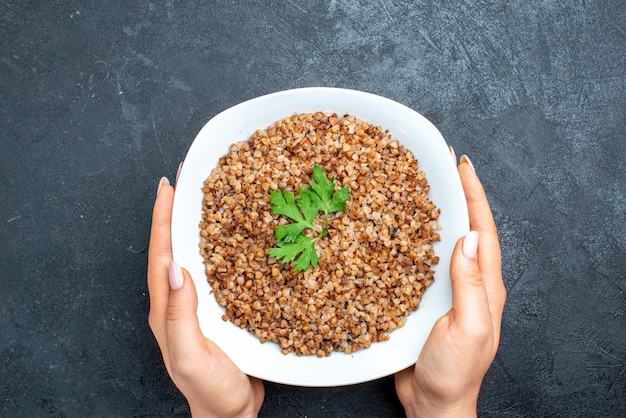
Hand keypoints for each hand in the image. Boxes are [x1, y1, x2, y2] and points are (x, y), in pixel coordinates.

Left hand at [148, 176, 263, 417]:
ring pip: (194, 257)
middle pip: (174, 249)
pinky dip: (218, 250)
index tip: (168, 187)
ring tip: (205, 201)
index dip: (163, 220)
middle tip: (184, 183)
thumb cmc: (210, 390)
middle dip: (175, 214)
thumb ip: (180, 314)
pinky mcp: (217, 311)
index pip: (162, 255)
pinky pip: (215, 272)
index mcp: (167, 310)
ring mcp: (198, 307)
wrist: (230, 414)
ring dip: (195, 228)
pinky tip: (232, 240)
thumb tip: (177, 268)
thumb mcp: (190, 354)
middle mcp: (179, 303)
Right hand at [395, 154, 506, 416]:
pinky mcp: (426, 299)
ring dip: (434, 213)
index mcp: (485, 287)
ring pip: (442, 243)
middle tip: (442, 167)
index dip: (475, 196)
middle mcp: (468, 283)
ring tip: (419, 188)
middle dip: (457, 196)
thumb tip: (467, 238)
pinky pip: (422, 263)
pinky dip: (413, 241)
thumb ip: (470, 285)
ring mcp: (447, 290)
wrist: (434, 402)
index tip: (463, 166)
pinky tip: (397, 231)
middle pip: (465, 229)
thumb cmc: (454, 372)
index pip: (483, 231)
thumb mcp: (468, 329)